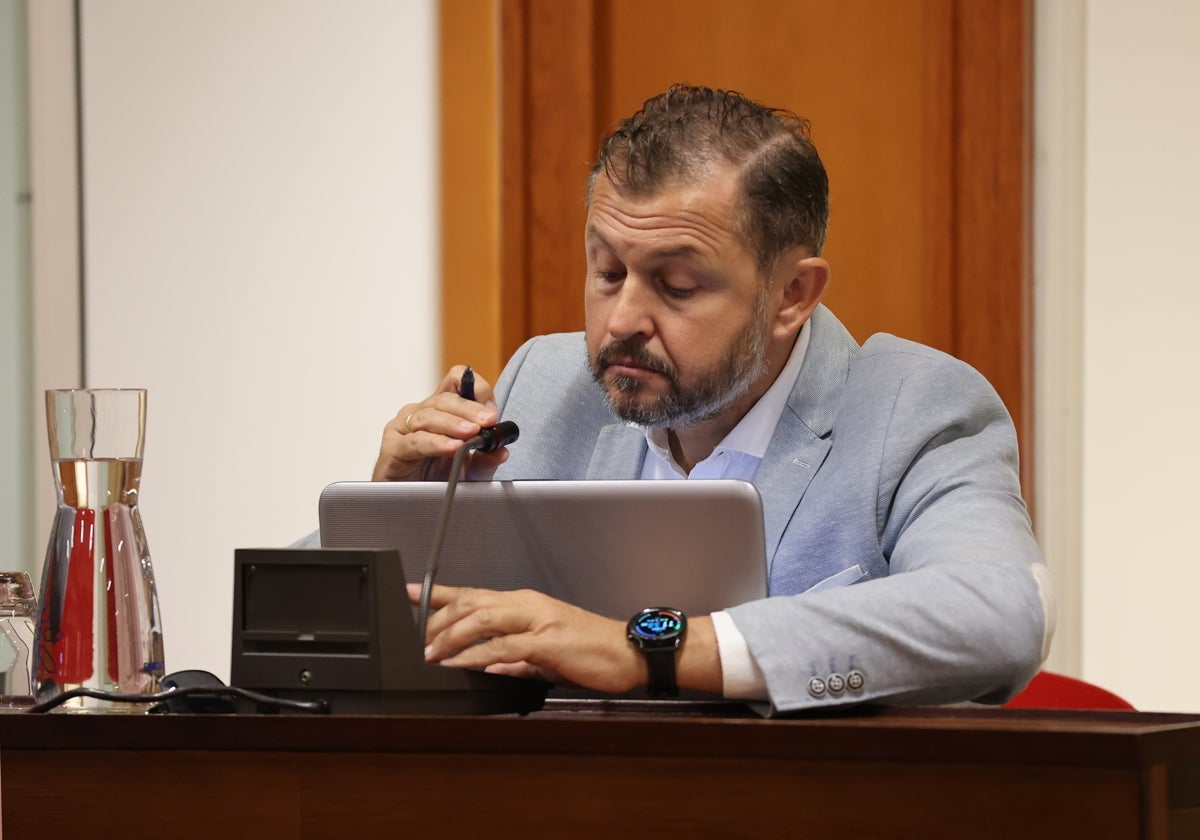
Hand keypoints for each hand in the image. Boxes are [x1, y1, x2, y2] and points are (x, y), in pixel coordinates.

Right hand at [373, 365, 507, 481]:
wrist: (412, 507)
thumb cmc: (436, 481)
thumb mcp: (470, 470)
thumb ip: (485, 459)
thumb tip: (502, 450)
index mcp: (441, 410)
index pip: (456, 381)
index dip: (476, 390)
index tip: (492, 412)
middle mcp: (420, 413)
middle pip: (445, 398)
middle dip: (470, 409)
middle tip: (488, 421)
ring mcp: (403, 428)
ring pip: (428, 416)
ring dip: (453, 424)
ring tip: (471, 434)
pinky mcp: (392, 448)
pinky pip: (414, 441)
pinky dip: (435, 443)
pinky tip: (452, 447)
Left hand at [410, 583, 646, 692]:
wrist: (630, 653)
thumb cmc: (593, 652)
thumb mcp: (545, 657)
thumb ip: (516, 661)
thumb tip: (491, 669)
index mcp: (525, 604)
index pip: (474, 593)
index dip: (439, 592)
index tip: (410, 592)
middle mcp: (528, 605)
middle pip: (471, 602)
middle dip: (437, 619)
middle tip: (415, 639)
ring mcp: (538, 620)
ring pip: (483, 618)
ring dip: (452, 637)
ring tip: (432, 654)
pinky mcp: (547, 642)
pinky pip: (505, 647)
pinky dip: (479, 656)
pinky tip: (463, 664)